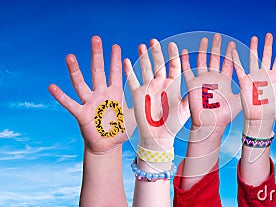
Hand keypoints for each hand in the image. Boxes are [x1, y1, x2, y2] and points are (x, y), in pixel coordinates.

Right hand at [49, 36, 135, 153]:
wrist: (109, 146)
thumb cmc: (121, 130)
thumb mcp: (135, 116)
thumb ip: (143, 105)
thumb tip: (157, 96)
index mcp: (115, 93)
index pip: (116, 72)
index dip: (116, 60)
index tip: (115, 46)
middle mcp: (101, 94)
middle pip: (98, 71)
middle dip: (97, 55)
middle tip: (95, 38)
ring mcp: (90, 103)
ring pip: (82, 83)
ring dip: (75, 71)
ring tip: (70, 56)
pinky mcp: (82, 114)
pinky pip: (70, 104)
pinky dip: (61, 97)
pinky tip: (52, 87)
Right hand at [124, 39, 188, 149]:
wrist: (159, 137)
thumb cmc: (174, 125)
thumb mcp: (185, 109)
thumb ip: (191, 97)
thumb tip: (202, 87)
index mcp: (173, 86)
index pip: (174, 66)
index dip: (173, 55)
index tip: (173, 45)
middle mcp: (161, 84)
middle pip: (159, 64)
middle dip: (157, 52)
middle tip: (154, 41)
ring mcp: (149, 88)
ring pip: (146, 68)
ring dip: (144, 57)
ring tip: (142, 45)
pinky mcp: (138, 94)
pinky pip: (132, 80)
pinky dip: (129, 71)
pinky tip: (127, 61)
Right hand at [181, 33, 240, 128]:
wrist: (210, 124)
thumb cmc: (225, 115)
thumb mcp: (239, 100)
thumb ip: (247, 89)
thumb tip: (261, 82)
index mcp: (225, 81)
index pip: (228, 63)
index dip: (230, 53)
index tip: (232, 43)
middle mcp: (213, 79)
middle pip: (215, 59)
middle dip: (217, 47)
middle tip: (218, 36)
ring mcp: (202, 81)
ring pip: (202, 61)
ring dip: (203, 50)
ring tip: (205, 39)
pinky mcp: (192, 85)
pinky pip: (187, 71)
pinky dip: (185, 61)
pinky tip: (185, 51)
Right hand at [232, 33, 275, 135]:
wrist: (259, 119)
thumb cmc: (273, 111)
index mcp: (274, 78)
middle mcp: (264, 76)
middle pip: (266, 57)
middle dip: (268, 46)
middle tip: (269, 34)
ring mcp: (253, 78)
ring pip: (253, 59)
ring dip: (254, 49)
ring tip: (255, 38)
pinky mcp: (244, 82)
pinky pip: (239, 69)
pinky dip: (236, 60)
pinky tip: (233, 51)